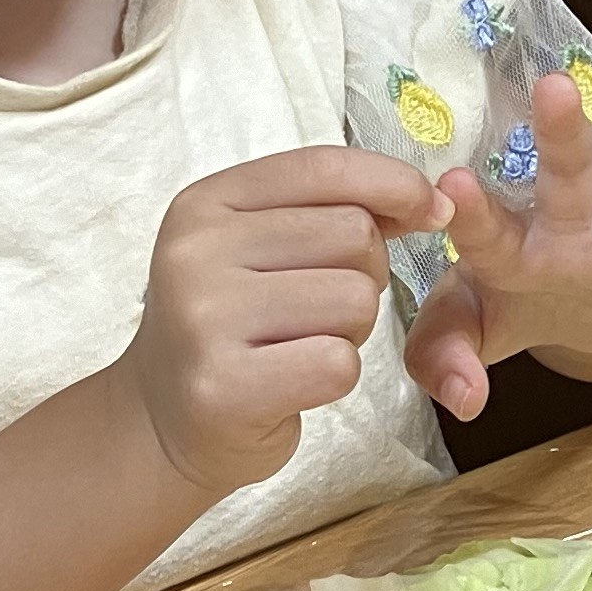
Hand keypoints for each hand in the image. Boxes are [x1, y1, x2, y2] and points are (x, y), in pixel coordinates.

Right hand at [113, 147, 447, 495]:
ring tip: (300, 344)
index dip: (394, 182)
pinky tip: (291, 382)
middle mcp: (196, 252)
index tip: (431, 208)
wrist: (160, 423)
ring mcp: (204, 320)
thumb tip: (431, 200)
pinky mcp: (224, 387)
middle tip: (317, 309)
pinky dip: (335, 376)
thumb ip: (333, 211)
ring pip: (355, 299)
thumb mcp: (261, 247)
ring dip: (351, 329)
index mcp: (206, 203)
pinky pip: (338, 362)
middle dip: (364, 273)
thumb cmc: (232, 326)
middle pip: (353, 233)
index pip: (323, 168)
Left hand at [404, 75, 591, 419]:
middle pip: (568, 179)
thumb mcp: (469, 328)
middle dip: (563, 139)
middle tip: (555, 92)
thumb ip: (444, 356)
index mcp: (515, 248)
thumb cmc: (512, 296)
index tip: (450, 183)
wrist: (579, 295)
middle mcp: (577, 227)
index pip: (487, 231)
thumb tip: (464, 401)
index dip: (469, 212)